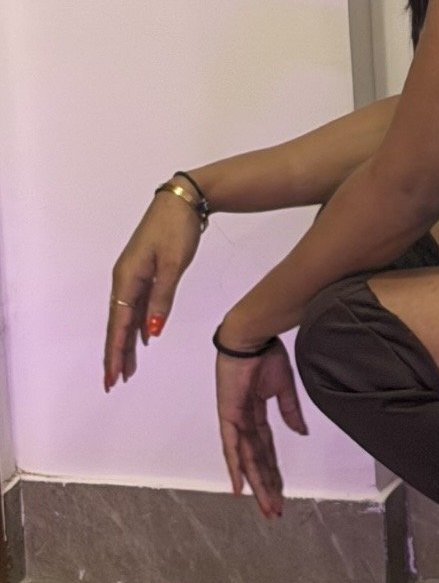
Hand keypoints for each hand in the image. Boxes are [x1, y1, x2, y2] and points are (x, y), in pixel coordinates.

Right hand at [104, 191, 203, 390]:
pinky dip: (138, 324)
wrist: (182, 199)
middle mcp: (125, 279)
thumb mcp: (173, 264)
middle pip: (117, 323)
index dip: (115, 352)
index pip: (118, 324)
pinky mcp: (145, 271)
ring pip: (127, 316)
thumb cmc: (177, 229)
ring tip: (127, 369)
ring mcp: (134, 275)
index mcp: (127, 278)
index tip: (112, 377)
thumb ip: (162, 298)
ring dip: (127, 342)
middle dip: (115, 353)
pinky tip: (142, 338)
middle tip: (114, 382)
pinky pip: (137, 305)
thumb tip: (151, 332)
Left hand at [215, 339, 309, 517]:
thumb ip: (290, 412)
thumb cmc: (266, 354)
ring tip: (268, 506)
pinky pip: (231, 446)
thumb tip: (301, 433)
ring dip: (258, 485)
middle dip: (267, 487)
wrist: (252, 337)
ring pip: (248, 460)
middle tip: (275, 510)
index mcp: (256, 413)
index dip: (274, 471)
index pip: (267, 449)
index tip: (282, 491)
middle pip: (258, 461)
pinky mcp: (229, 415)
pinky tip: (240, 488)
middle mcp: (244, 422)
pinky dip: (235, 467)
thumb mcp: (284, 386)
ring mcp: (235, 420)